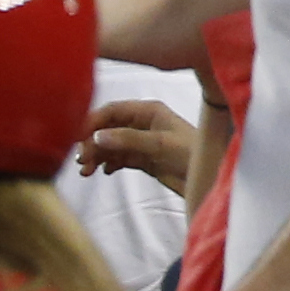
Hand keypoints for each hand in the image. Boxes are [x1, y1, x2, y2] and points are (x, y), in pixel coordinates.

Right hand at [75, 99, 195, 194]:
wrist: (214, 179)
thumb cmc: (193, 154)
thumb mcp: (161, 144)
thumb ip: (129, 139)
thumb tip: (97, 136)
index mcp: (148, 111)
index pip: (112, 111)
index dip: (91, 122)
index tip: (75, 137)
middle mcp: (142, 123)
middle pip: (107, 128)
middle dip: (92, 143)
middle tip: (81, 160)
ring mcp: (142, 141)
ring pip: (110, 145)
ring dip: (97, 156)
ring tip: (86, 171)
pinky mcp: (144, 159)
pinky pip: (118, 158)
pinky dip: (108, 164)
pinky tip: (104, 172)